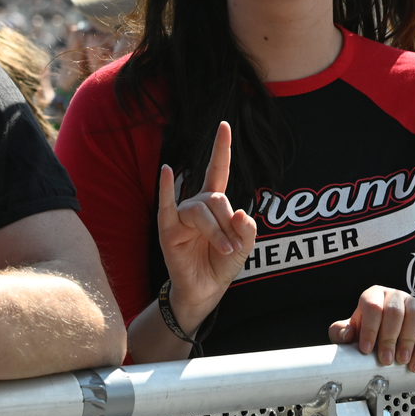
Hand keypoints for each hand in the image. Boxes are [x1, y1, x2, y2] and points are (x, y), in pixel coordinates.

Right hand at [155, 122, 256, 332]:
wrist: (205, 290)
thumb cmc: (222, 264)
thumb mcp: (245, 246)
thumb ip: (248, 228)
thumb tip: (240, 211)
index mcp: (215, 203)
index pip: (218, 170)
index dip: (221, 148)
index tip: (224, 125)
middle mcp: (197, 204)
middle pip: (216, 199)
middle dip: (228, 223)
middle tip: (233, 248)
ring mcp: (181, 215)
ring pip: (201, 211)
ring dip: (217, 232)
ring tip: (227, 250)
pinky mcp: (168, 230)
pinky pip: (167, 206)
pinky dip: (166, 187)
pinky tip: (167, 170)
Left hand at [329, 287, 414, 371]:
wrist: (387, 329)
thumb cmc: (367, 329)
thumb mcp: (350, 330)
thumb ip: (340, 332)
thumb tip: (347, 334)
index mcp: (373, 295)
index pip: (372, 307)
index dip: (369, 328)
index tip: (366, 349)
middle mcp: (394, 295)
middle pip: (394, 312)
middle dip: (389, 338)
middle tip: (385, 360)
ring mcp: (413, 302)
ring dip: (409, 341)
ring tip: (402, 361)